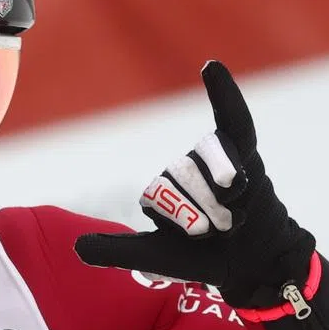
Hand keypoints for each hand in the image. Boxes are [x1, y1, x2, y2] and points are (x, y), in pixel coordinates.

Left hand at [74, 61, 315, 310]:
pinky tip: (211, 66)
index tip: (190, 236)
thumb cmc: (204, 256)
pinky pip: (233, 117)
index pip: (155, 196)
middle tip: (219, 230)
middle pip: (184, 181)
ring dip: (225, 201)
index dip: (174, 219)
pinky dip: (224, 92)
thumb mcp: (155, 255)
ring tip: (234, 218)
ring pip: (214, 173)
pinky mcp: (245, 150)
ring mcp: (215, 158)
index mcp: (162, 190)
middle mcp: (185, 168)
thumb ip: (117, 250)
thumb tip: (77, 247)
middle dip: (205, 213)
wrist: (251, 263)